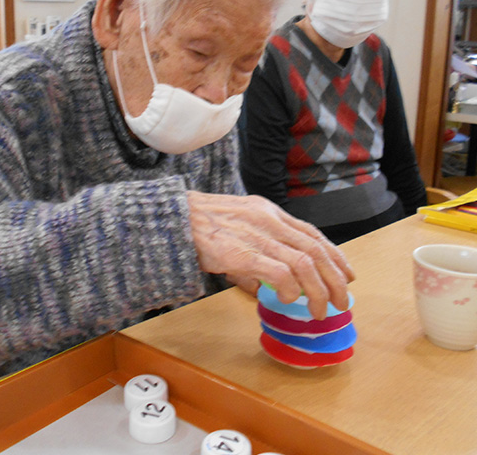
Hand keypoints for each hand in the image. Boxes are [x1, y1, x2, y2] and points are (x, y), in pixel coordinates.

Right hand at [187, 191, 354, 318]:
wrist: (174, 217)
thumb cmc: (202, 225)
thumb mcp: (238, 227)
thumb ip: (256, 254)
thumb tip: (265, 287)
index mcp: (270, 212)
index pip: (313, 234)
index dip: (336, 255)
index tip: (347, 274)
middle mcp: (269, 220)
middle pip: (315, 250)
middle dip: (335, 279)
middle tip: (342, 301)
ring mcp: (257, 235)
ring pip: (304, 263)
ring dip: (318, 290)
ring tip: (320, 310)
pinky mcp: (242, 253)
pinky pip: (279, 272)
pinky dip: (290, 288)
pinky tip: (289, 299)